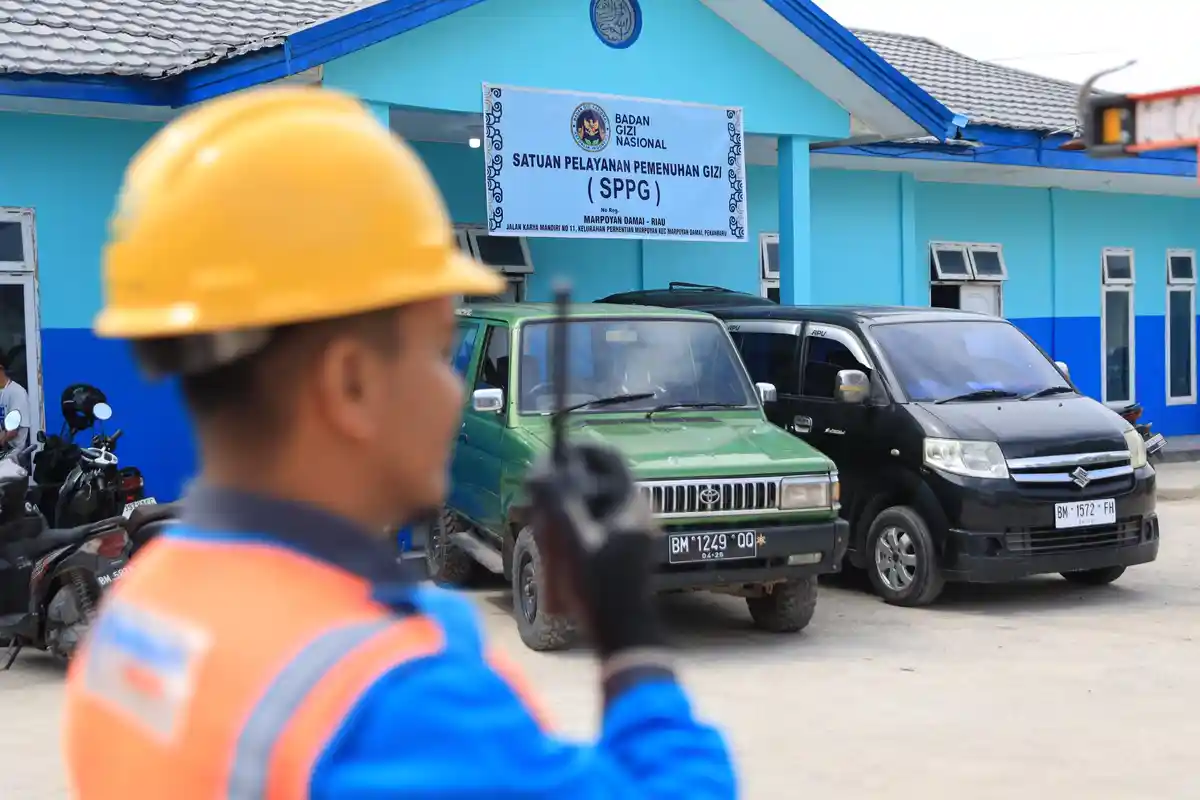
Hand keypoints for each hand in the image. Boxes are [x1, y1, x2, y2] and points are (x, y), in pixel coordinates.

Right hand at [524, 442, 662, 656]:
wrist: (623, 633)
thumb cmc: (600, 587)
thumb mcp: (574, 541)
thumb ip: (558, 503)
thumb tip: (538, 470)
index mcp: (631, 503)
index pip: (607, 456)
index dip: (577, 448)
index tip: (548, 454)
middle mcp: (635, 510)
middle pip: (594, 480)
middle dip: (563, 485)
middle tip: (535, 497)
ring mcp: (629, 529)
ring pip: (590, 503)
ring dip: (564, 509)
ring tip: (543, 530)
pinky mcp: (621, 547)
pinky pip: (593, 523)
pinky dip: (572, 527)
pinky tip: (555, 548)